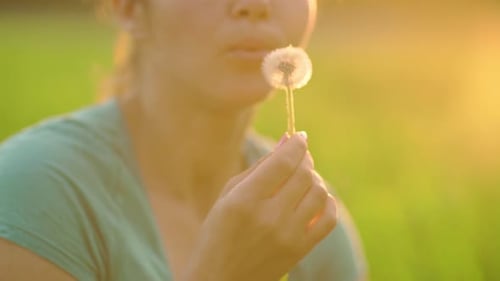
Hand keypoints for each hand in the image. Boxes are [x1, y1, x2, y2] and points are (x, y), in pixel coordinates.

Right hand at [182, 133, 337, 280]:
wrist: (222, 280)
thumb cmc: (218, 232)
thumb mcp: (228, 195)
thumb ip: (259, 167)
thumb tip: (288, 140)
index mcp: (245, 200)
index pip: (283, 161)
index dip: (297, 144)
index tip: (300, 137)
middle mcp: (269, 217)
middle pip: (304, 174)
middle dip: (305, 159)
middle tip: (299, 158)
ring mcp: (288, 235)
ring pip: (319, 192)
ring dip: (314, 179)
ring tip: (303, 179)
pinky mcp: (301, 250)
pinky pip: (329, 218)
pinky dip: (328, 202)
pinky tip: (315, 199)